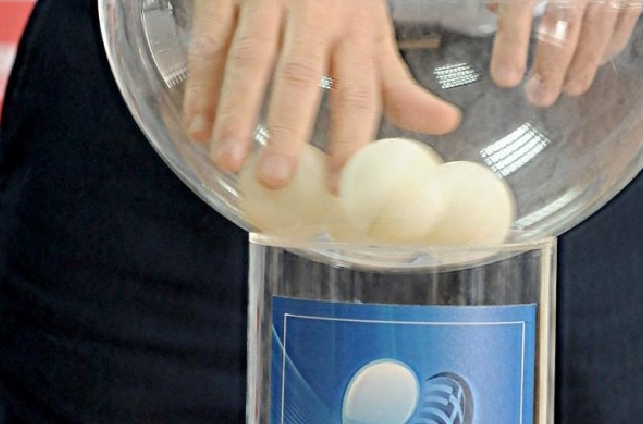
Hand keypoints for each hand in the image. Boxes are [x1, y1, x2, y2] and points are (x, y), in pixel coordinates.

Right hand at [183, 0, 460, 188]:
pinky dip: (201, 84)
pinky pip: (211, 39)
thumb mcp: (372, 32)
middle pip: (301, 76)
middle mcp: (314, 14)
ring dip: (236, 111)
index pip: (357, 91)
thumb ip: (396, 85)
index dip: (349, 139)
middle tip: (276, 178)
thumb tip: (445, 123)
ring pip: (249, 58)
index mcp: (356, 29)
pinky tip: (197, 126)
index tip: (337, 185)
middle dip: (287, 128)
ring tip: (228, 160)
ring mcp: (267, 0)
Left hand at [489, 0, 642, 105]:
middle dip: (553, 64)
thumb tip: (493, 6)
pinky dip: (610, 45)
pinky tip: (594, 64)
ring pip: (599, 24)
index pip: (520, 3)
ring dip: (584, 64)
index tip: (506, 79)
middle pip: (565, 20)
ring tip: (569, 90)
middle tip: (540, 97)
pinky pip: (625, 17)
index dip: (513, 42)